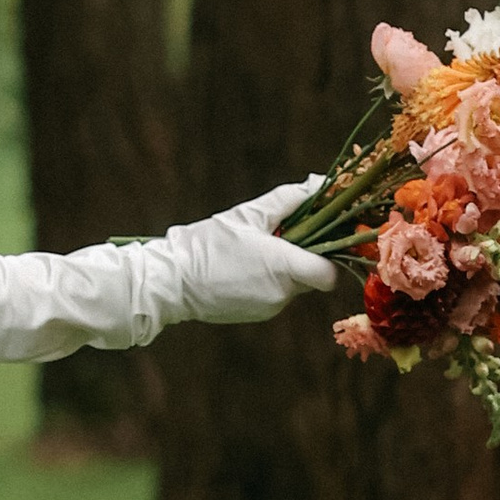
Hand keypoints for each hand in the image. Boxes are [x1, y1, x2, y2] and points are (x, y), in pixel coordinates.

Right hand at [164, 178, 338, 325]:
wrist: (170, 281)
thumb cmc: (207, 243)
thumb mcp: (249, 213)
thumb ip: (290, 198)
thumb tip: (319, 183)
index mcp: (284, 266)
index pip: (330, 273)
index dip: (329, 255)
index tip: (318, 239)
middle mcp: (282, 293)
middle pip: (312, 276)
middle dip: (302, 258)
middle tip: (279, 238)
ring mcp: (270, 308)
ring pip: (293, 286)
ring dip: (283, 270)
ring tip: (254, 253)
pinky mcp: (257, 316)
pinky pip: (275, 296)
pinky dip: (267, 283)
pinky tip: (243, 270)